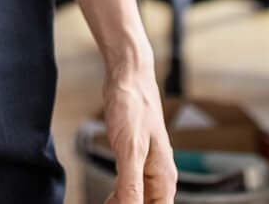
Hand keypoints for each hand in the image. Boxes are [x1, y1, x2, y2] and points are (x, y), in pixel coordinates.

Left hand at [101, 64, 173, 203]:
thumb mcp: (130, 150)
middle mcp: (159, 178)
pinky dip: (117, 197)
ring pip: (136, 201)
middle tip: (106, 203)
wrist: (129, 76)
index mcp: (164, 180)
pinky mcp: (134, 160)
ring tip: (104, 203)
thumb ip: (130, 186)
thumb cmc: (133, 106)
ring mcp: (147, 169)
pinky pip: (127, 188)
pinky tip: (106, 199)